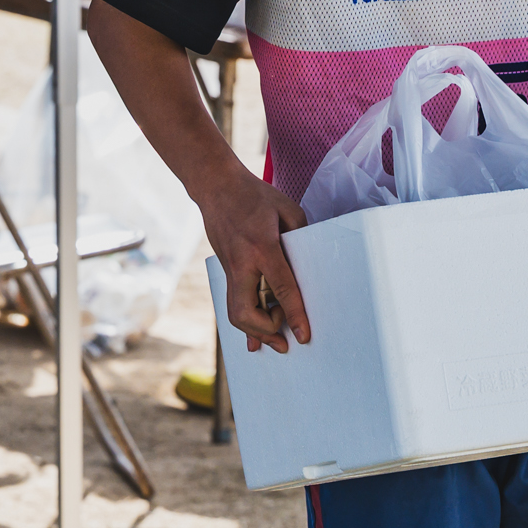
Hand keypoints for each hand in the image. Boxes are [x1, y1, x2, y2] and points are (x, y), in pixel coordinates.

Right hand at [197, 170, 310, 352]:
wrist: (216, 187)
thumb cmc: (255, 195)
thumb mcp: (287, 209)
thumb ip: (300, 236)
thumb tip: (310, 261)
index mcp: (263, 247)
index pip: (282, 288)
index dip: (294, 315)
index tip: (304, 335)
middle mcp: (242, 263)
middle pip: (248, 312)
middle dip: (267, 331)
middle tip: (287, 337)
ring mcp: (230, 269)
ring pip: (235, 314)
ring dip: (254, 332)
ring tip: (275, 340)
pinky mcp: (225, 270)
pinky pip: (232, 304)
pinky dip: (244, 324)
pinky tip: (253, 341)